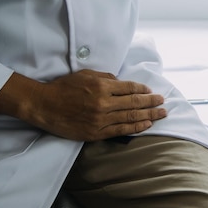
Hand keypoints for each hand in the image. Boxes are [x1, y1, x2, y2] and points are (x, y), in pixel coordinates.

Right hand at [0, 69, 166, 140]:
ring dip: (149, 116)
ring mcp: (100, 120)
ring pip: (131, 117)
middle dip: (152, 103)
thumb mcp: (85, 74)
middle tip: (164, 102)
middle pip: (135, 103)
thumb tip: (123, 82)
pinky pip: (120, 130)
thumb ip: (106, 78)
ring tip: (162, 114)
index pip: (130, 88)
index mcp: (101, 87)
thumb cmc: (63, 88)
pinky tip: (146, 125)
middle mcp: (103, 104)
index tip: (151, 91)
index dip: (143, 90)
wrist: (43, 106)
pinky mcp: (95, 133)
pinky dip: (136, 128)